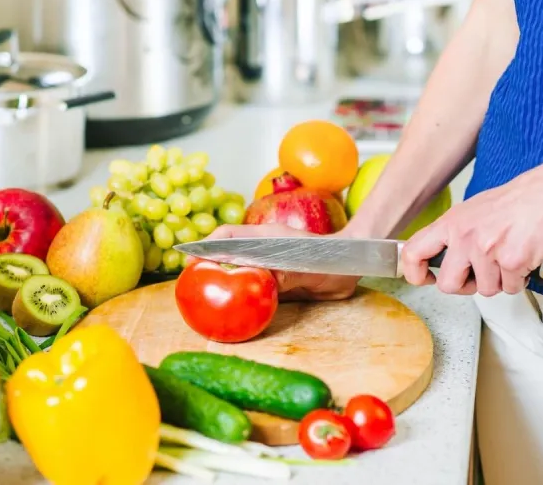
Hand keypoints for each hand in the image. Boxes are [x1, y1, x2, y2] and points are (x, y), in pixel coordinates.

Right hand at [192, 223, 359, 300]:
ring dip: (222, 278)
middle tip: (191, 282)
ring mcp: (270, 262)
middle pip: (227, 251)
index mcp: (266, 237)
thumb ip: (287, 271)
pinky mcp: (277, 278)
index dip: (207, 246)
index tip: (191, 260)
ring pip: (238, 267)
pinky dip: (240, 292)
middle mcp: (264, 247)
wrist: (351, 266)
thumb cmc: (332, 259)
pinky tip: (234, 307)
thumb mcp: (308, 267)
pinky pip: (253, 283)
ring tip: (205, 295)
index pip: (228, 235)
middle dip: (207, 263)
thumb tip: (265, 279)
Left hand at [399, 169, 542, 295]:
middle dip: (465, 286)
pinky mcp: (512, 261)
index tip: (425, 279)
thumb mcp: (471, 210)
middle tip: (479, 275)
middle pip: (448, 285)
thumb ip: (453, 235)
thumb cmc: (517, 201)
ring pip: (485, 290)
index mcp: (450, 224)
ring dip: (500, 281)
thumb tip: (439, 258)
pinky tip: (525, 258)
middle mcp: (464, 237)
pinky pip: (511, 288)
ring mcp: (487, 250)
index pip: (412, 253)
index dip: (414, 273)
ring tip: (509, 257)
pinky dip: (520, 279)